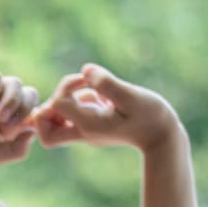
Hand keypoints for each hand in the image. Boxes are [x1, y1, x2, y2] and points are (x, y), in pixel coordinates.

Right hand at [0, 69, 38, 168]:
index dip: (35, 116)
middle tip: (8, 123)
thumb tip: (33, 130)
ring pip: (15, 83)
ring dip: (11, 100)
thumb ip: (18, 148)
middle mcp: (2, 104)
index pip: (33, 111)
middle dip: (24, 108)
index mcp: (9, 122)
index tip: (24, 127)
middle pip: (29, 94)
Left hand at [31, 64, 180, 152]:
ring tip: (93, 89)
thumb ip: (107, 84)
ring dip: (68, 98)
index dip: (65, 88)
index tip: (84, 80)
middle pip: (45, 130)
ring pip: (57, 121)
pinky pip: (74, 114)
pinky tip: (100, 95)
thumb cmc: (151, 116)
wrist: (162, 136)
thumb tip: (86, 71)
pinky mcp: (93, 124)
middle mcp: (83, 131)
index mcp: (88, 125)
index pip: (57, 106)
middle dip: (51, 105)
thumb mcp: (131, 96)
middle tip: (75, 89)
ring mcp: (87, 130)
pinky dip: (80, 100)